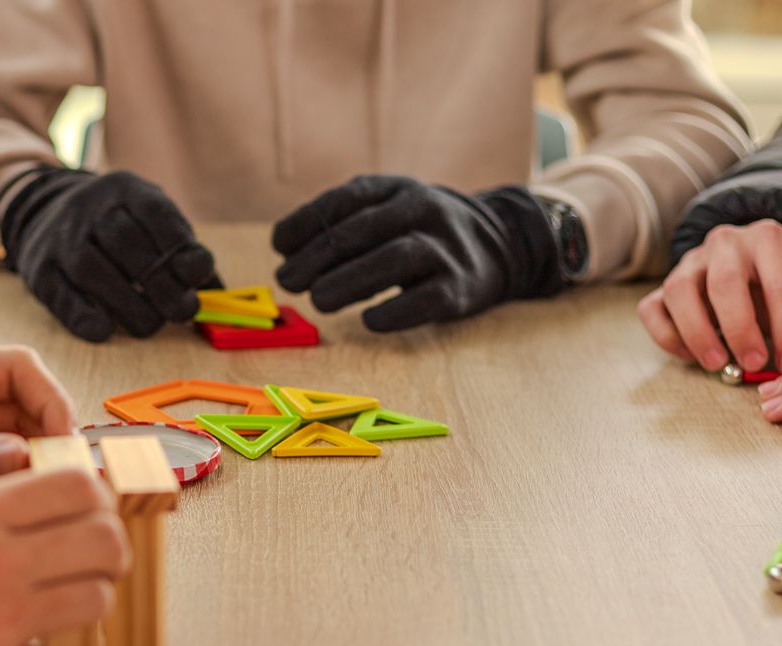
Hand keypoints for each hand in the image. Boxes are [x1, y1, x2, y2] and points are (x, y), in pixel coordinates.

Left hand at [0, 345, 78, 562]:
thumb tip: (25, 457)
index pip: (15, 367)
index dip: (51, 399)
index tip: (64, 446)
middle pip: (22, 401)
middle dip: (48, 436)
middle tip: (62, 483)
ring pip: (13, 435)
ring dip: (31, 463)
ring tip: (39, 502)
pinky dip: (9, 483)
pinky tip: (12, 511)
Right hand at [2, 168, 216, 341]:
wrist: (48, 215)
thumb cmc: (121, 229)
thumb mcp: (153, 223)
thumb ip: (184, 254)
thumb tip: (219, 293)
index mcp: (125, 190)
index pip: (155, 213)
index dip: (179, 247)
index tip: (197, 277)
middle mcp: (88, 207)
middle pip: (125, 242)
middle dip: (159, 283)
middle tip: (181, 312)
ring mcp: (60, 237)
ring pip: (91, 269)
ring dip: (126, 304)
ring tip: (150, 326)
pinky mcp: (39, 269)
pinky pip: (60, 294)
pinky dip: (83, 316)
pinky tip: (105, 330)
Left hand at [272, 176, 562, 330]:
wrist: (502, 245)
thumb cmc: (423, 232)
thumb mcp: (388, 209)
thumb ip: (339, 223)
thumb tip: (283, 248)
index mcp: (398, 188)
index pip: (345, 199)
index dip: (307, 222)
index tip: (279, 247)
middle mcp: (424, 210)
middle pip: (363, 231)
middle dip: (318, 257)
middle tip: (288, 280)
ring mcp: (446, 248)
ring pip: (393, 259)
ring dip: (349, 281)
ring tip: (318, 300)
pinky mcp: (461, 288)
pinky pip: (425, 299)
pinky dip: (393, 312)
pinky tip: (367, 321)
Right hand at [639, 220, 781, 373]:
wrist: (752, 265)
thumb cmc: (777, 288)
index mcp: (768, 240)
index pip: (780, 284)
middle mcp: (725, 243)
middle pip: (724, 282)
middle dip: (740, 330)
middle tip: (752, 363)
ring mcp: (689, 262)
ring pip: (679, 291)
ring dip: (697, 333)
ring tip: (717, 363)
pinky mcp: (663, 284)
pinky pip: (651, 309)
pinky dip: (667, 337)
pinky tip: (691, 355)